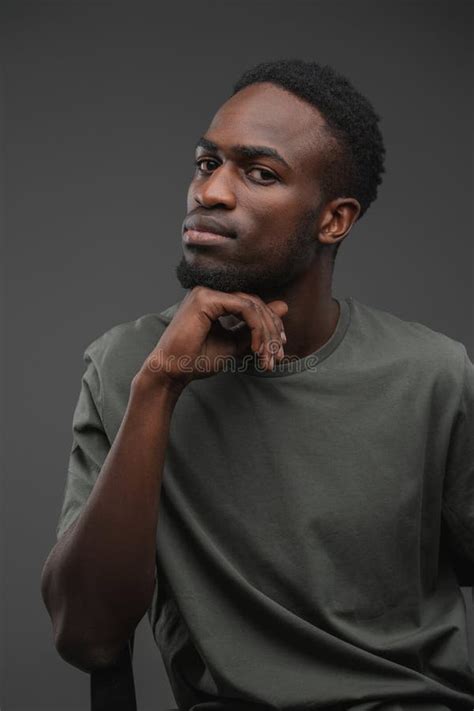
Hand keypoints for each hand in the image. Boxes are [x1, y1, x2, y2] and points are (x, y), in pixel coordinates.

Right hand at [137, 286, 288, 390]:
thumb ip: (256, 327)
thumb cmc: (197, 359)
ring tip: (267, 357)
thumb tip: (284, 306)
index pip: (252, 304)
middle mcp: (210, 291)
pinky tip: (256, 348)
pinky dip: (256, 329)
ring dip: (266, 333)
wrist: (172, 371)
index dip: (270, 326)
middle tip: (278, 355)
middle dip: (272, 331)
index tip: (279, 350)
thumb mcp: (235, 343)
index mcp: (214, 299)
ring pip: (252, 305)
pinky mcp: (206, 299)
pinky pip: (244, 308)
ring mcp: (206, 292)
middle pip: (255, 303)